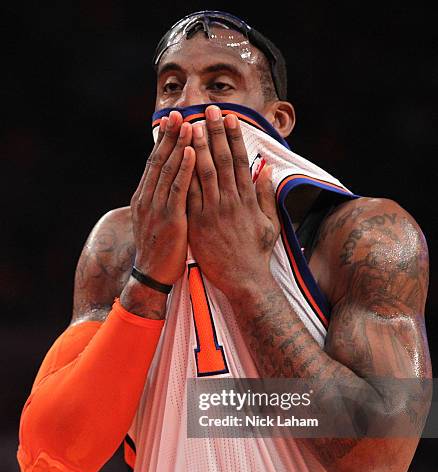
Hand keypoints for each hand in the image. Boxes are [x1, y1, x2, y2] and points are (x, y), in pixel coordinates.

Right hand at [130, 111, 194, 284]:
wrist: (152, 275)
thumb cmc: (161, 248)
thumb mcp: (156, 220)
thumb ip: (161, 199)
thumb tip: (170, 183)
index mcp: (144, 197)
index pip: (155, 162)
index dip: (164, 140)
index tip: (173, 120)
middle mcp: (147, 198)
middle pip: (159, 160)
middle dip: (169, 135)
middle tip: (178, 112)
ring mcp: (157, 208)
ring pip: (168, 169)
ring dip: (179, 145)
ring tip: (188, 123)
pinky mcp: (170, 219)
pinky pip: (178, 188)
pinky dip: (185, 169)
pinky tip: (193, 152)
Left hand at [187, 105, 279, 296]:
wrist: (243, 280)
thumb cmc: (256, 254)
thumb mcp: (269, 223)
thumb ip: (266, 196)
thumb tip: (266, 171)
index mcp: (248, 199)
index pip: (241, 161)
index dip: (236, 137)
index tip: (231, 118)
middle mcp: (230, 201)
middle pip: (223, 159)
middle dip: (216, 132)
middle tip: (210, 110)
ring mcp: (212, 211)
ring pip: (204, 172)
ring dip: (198, 146)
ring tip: (192, 124)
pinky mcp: (197, 223)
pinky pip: (189, 193)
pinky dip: (184, 173)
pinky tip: (178, 156)